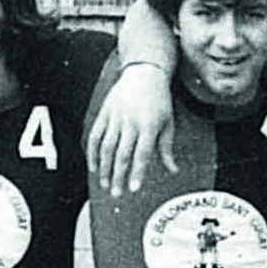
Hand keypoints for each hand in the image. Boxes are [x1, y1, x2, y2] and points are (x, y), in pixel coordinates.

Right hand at [86, 64, 176, 194]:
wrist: (144, 72)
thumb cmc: (159, 101)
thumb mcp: (168, 123)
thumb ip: (167, 148)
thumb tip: (173, 171)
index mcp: (149, 126)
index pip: (142, 154)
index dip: (137, 173)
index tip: (134, 190)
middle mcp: (131, 122)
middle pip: (122, 154)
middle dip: (118, 177)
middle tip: (116, 194)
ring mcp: (115, 117)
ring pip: (106, 147)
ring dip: (104, 169)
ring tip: (105, 185)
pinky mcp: (104, 113)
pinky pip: (95, 135)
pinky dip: (92, 152)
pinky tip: (93, 167)